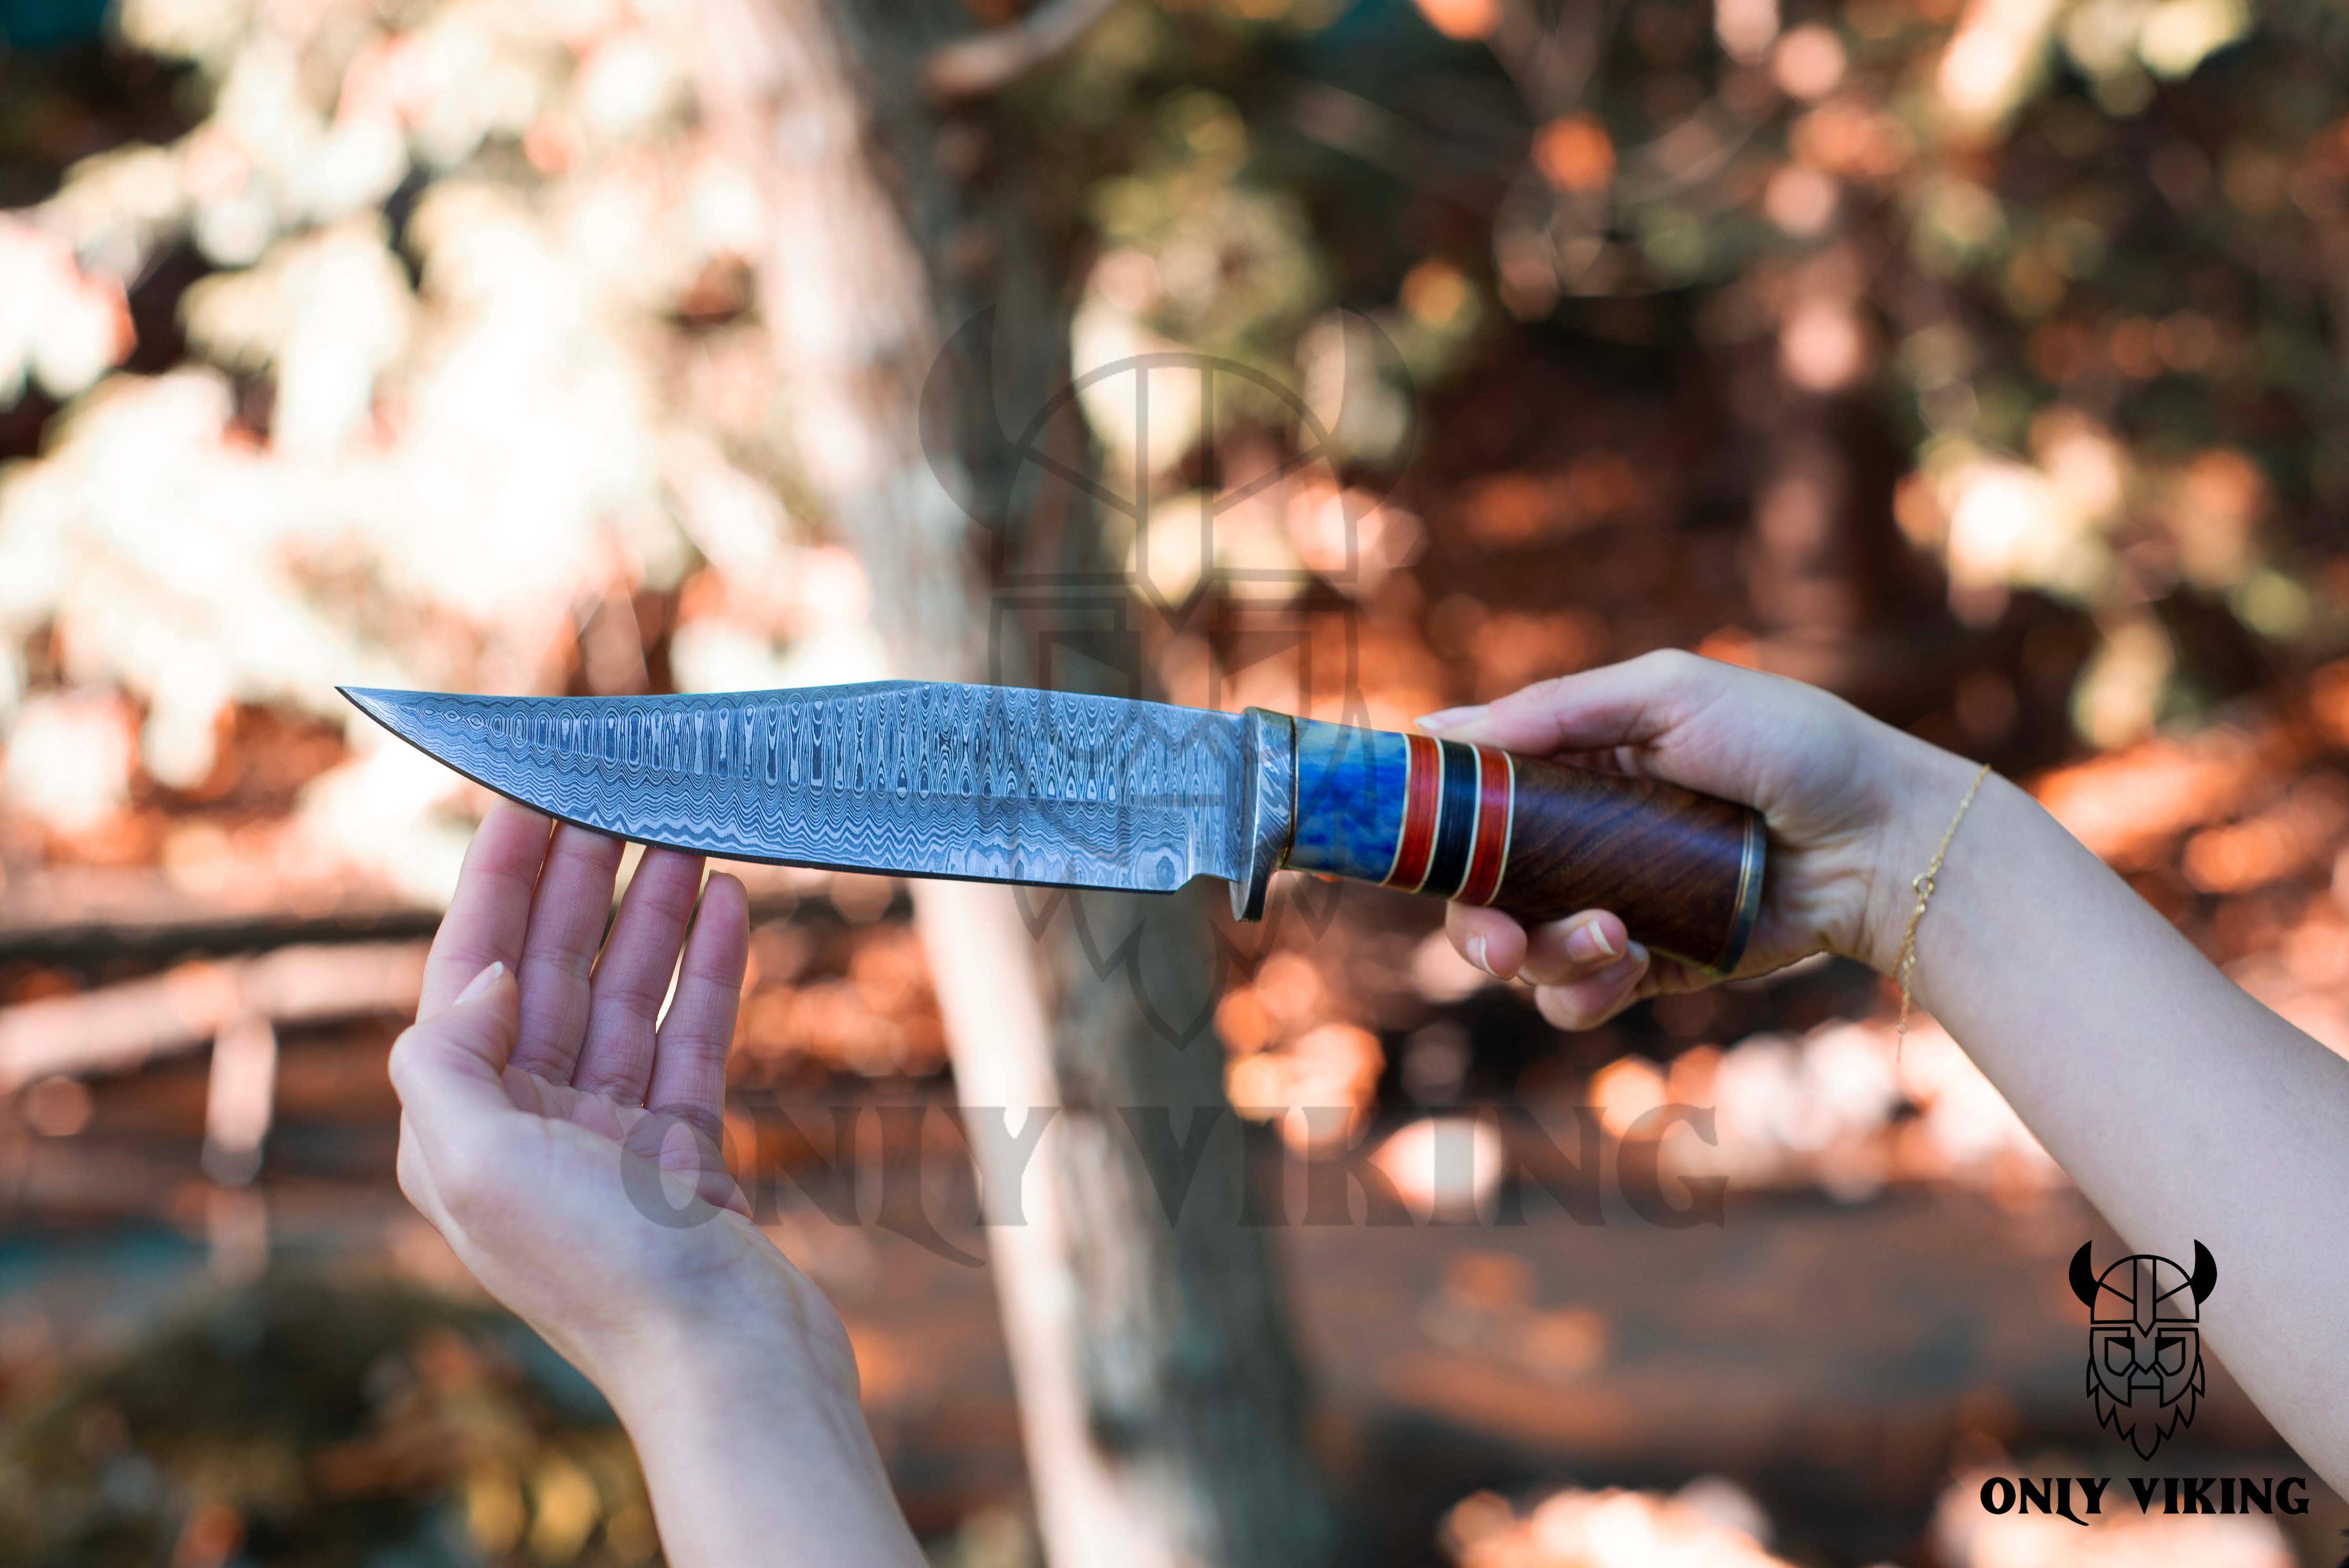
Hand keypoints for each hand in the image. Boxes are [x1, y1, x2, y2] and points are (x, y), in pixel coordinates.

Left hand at [389, 801, 852, 1408]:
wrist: (727, 1364)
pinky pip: (690, 1038)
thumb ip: (446, 1061)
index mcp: (461, 1133)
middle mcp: (528, 1130)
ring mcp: (610, 1141)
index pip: (469, 976)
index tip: (531, 796)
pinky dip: (708, 971)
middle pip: (551, 973)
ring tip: (685, 829)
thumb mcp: (477, 1168)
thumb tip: (481, 978)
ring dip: (653, 910)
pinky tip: (728, 907)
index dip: (497, 882)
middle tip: (614, 790)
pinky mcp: (685, 1152)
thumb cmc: (601, 1277)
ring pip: (627, 995)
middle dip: (580, 879)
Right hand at [1426, 650, 1971, 1029]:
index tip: (1406, 847)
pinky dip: (1584, 992)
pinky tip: (1630, 963)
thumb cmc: (1791, 744)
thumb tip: (1444, 728)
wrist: (1885, 840)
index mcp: (1577, 764)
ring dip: (1546, 957)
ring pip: (1524, 954)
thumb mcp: (1671, 692)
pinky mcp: (1649, 964)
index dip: (1432, 826)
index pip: (1473, 797)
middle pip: (1479, 894)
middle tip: (1496, 943)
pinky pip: (1577, 997)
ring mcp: (1611, 903)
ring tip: (1614, 938)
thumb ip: (1559, 709)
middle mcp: (1581, 837)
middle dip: (1474, 925)